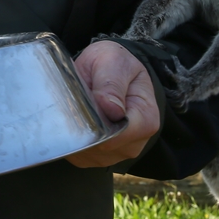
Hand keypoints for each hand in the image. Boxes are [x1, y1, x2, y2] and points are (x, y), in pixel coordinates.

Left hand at [66, 41, 161, 167]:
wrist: (107, 70)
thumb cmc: (113, 63)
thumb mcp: (114, 61)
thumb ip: (112, 83)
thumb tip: (112, 110)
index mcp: (146, 118)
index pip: (122, 133)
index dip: (100, 122)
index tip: (84, 102)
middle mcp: (135, 143)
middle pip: (103, 147)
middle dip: (86, 126)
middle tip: (75, 99)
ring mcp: (116, 154)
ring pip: (89, 153)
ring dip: (78, 133)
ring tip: (77, 107)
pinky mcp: (97, 158)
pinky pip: (79, 157)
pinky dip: (72, 140)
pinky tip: (73, 120)